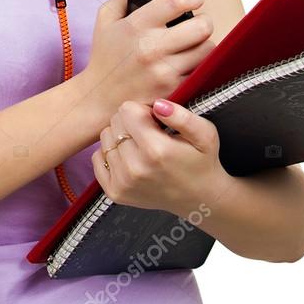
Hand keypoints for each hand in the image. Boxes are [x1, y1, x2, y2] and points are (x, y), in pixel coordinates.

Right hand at [79, 0, 214, 121]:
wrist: (99, 97)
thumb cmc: (106, 55)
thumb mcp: (107, 18)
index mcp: (136, 26)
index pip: (176, 1)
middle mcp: (151, 48)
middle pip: (202, 26)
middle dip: (203, 21)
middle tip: (196, 24)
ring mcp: (164, 72)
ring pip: (207, 50)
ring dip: (203, 44)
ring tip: (191, 44)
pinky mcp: (172, 91)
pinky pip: (201, 72)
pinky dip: (198, 65)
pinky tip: (186, 63)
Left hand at [91, 98, 232, 218]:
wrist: (199, 199)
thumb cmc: (202, 160)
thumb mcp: (205, 133)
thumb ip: (182, 116)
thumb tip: (158, 104)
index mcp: (156, 150)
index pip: (127, 110)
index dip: (141, 110)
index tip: (154, 120)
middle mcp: (135, 168)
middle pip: (114, 123)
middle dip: (130, 122)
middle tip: (149, 134)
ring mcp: (122, 183)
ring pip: (105, 139)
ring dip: (120, 137)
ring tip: (141, 146)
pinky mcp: (114, 193)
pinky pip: (97, 158)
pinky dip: (110, 154)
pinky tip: (130, 158)